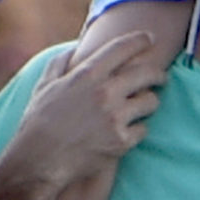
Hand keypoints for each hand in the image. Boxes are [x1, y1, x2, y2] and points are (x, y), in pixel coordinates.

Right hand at [18, 30, 165, 189]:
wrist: (39, 160)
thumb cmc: (39, 122)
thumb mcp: (44, 86)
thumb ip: (60, 63)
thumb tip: (75, 48)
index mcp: (87, 75)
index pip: (121, 49)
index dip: (139, 40)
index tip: (149, 38)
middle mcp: (104, 93)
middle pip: (146, 73)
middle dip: (158, 73)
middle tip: (161, 76)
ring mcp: (115, 117)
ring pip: (151, 101)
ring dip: (150, 102)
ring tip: (145, 105)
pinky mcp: (121, 141)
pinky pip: (143, 129)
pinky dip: (137, 130)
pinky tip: (128, 130)